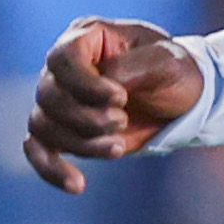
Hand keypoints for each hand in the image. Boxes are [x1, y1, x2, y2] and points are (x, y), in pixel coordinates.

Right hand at [23, 17, 201, 192]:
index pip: (62, 59)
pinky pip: (38, 150)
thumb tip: (105, 82)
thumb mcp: (166, 61)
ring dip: (81, 144)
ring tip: (119, 147)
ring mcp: (61, 99)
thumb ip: (133, 67)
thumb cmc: (176, 72)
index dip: (86, 84)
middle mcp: (65, 67)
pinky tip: (76, 185)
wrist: (185, 100)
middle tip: (124, 121)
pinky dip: (51, 169)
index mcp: (87, 37)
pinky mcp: (65, 131)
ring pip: (44, 125)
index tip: (121, 98)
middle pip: (49, 97)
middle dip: (88, 118)